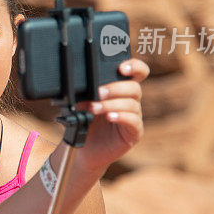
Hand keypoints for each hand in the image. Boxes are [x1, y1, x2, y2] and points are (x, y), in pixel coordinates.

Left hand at [74, 58, 148, 173]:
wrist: (83, 147)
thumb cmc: (84, 121)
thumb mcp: (80, 103)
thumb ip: (83, 91)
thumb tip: (77, 83)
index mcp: (120, 89)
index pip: (136, 72)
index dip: (134, 66)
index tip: (122, 67)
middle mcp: (130, 100)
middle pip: (134, 87)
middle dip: (115, 88)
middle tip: (98, 93)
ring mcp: (134, 116)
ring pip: (132, 104)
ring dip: (112, 104)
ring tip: (95, 108)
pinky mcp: (134, 132)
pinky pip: (134, 121)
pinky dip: (122, 117)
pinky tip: (110, 117)